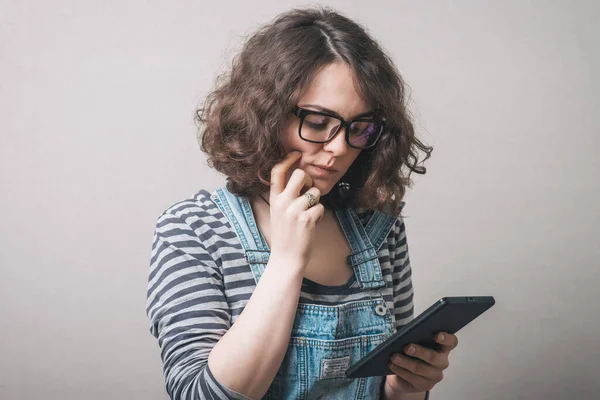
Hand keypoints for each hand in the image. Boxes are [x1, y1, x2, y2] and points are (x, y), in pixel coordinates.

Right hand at [268, 151, 324, 268]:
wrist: (286, 258)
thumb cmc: (285, 235)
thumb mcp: (278, 212)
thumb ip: (285, 196)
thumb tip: (301, 178)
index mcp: (274, 199)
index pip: (277, 171)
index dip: (287, 159)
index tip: (297, 154)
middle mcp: (282, 202)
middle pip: (300, 174)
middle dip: (309, 180)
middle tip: (308, 191)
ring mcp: (294, 210)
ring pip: (315, 192)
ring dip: (316, 202)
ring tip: (308, 215)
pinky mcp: (307, 219)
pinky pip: (321, 207)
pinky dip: (319, 216)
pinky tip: (312, 225)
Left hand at [385, 332, 457, 394]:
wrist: (405, 373)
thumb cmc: (412, 351)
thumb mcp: (414, 342)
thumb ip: (414, 336)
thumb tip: (404, 334)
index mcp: (442, 347)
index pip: (451, 342)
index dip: (446, 338)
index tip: (436, 335)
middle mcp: (442, 362)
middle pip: (434, 357)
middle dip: (420, 352)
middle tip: (407, 347)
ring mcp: (435, 375)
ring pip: (421, 369)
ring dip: (406, 362)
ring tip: (394, 357)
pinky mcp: (426, 385)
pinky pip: (413, 378)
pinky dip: (401, 371)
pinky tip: (393, 365)